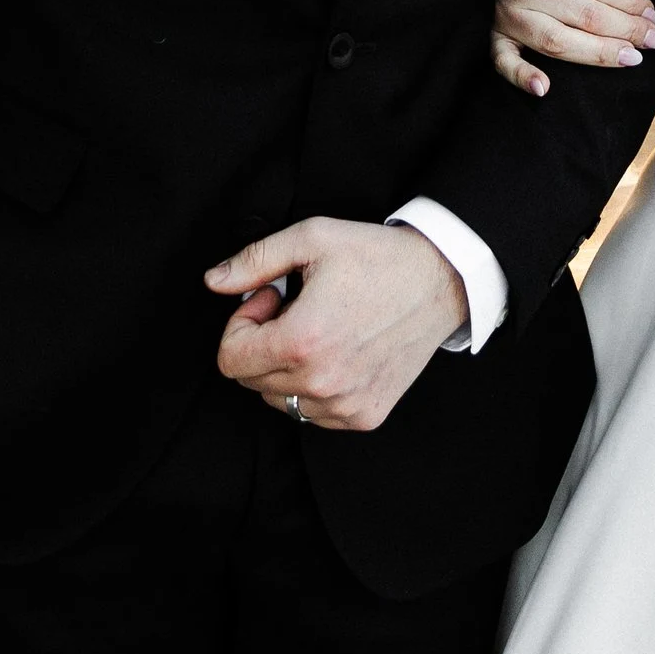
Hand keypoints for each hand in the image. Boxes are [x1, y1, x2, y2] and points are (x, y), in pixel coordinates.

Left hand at [203, 218, 468, 432]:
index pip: (229, 361)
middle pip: (252, 381)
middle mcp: (321, 383)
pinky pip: (314, 413)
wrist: (441, 281)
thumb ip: (254, 261)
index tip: (270, 297)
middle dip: (261, 342)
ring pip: (281, 400)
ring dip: (286, 368)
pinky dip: (314, 386)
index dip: (241, 324)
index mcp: (301, 342)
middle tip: (294, 308)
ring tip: (319, 328)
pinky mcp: (365, 415)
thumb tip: (213, 282)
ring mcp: (345, 405)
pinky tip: (338, 349)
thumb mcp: (311, 239)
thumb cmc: (377, 256)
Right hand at [491, 0, 654, 98]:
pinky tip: (544, 88)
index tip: (653, 13)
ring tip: (631, 58)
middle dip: (626, 30)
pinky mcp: (498, 33)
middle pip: (584, 17)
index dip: (631, 3)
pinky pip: (503, 60)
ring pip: (557, 42)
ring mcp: (507, 12)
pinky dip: (521, 76)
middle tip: (654, 39)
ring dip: (598, 55)